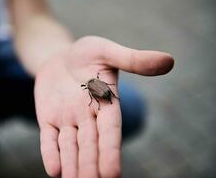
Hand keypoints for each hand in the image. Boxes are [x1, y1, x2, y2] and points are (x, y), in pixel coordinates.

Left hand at [34, 36, 173, 177]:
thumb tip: (169, 60)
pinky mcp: (48, 119)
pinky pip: (49, 139)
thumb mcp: (108, 52)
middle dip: (90, 165)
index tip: (112, 173)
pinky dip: (51, 153)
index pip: (110, 132)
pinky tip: (54, 171)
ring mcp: (67, 120)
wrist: (59, 57)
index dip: (111, 152)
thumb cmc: (88, 54)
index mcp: (106, 104)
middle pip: (90, 145)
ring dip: (72, 166)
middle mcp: (88, 117)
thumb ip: (133, 60)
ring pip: (70, 147)